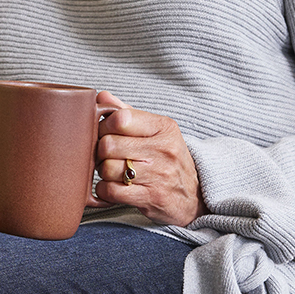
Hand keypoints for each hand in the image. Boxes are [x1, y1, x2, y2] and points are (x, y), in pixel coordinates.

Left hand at [91, 91, 207, 226]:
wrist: (194, 195)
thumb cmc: (167, 158)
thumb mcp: (155, 130)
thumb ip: (127, 112)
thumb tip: (102, 96)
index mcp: (164, 127)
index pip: (120, 119)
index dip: (104, 126)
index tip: (106, 132)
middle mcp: (164, 150)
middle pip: (109, 145)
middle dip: (100, 151)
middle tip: (107, 155)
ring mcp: (159, 175)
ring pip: (108, 168)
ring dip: (103, 172)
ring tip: (113, 171)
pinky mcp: (152, 197)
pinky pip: (111, 191)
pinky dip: (104, 190)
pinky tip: (113, 186)